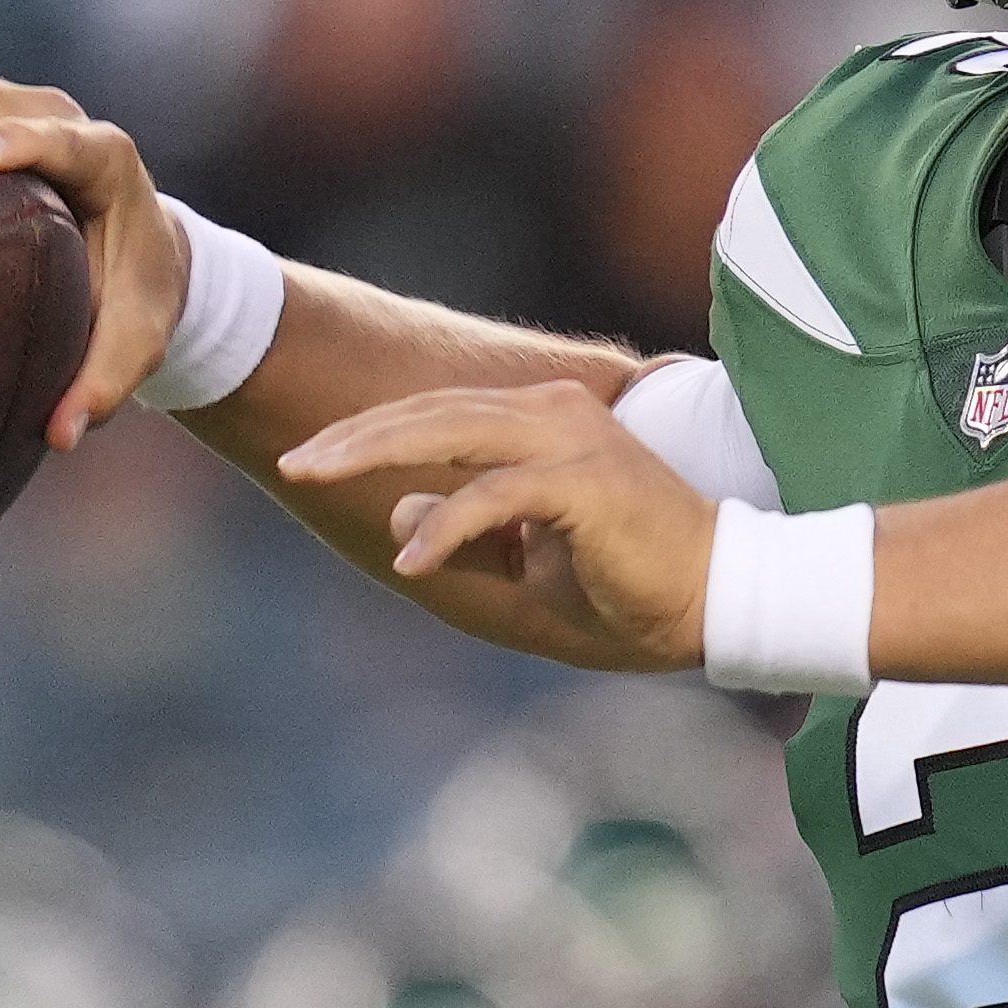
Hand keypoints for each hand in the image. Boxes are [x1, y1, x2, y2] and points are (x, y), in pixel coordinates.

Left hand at [276, 383, 714, 672]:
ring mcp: (571, 441)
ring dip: (375, 452)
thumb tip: (400, 510)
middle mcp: (554, 412)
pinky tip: (412, 564)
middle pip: (432, 411)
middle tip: (291, 459)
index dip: (368, 431)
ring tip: (313, 473)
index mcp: (543, 418)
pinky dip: (448, 527)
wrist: (716, 596)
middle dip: (353, 436)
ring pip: (451, 432)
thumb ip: (463, 527)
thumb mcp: (524, 558)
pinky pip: (495, 497)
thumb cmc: (626, 581)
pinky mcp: (585, 482)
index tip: (307, 455)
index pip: (438, 412)